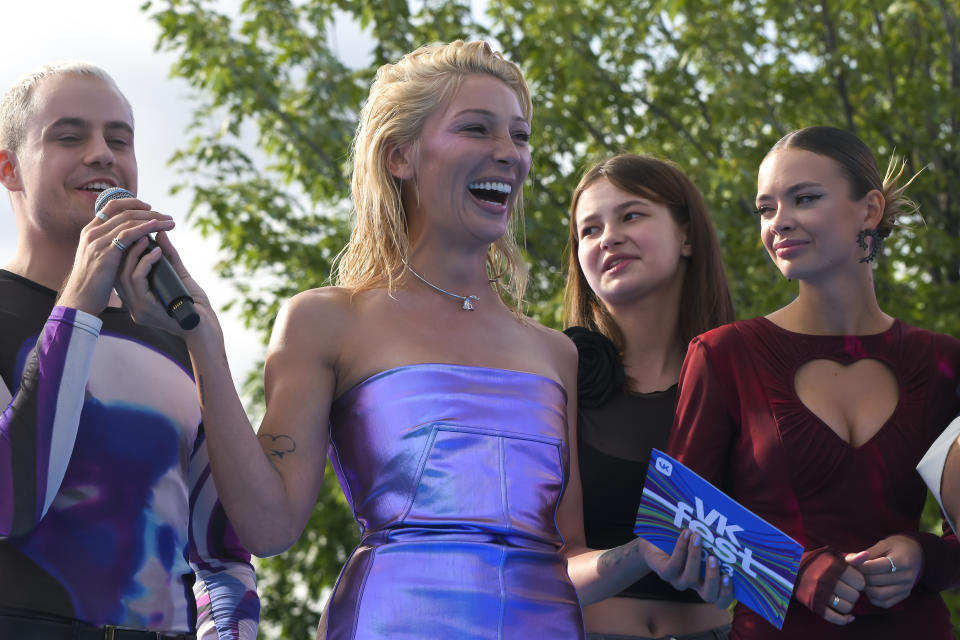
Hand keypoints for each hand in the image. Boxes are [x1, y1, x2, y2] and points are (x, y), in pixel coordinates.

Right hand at [57, 197, 174, 314]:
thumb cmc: (92, 283)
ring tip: (170, 223)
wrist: (80, 300)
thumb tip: (129, 236)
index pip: (111, 207)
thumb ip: (110, 244)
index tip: (149, 207)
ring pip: (128, 221)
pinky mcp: (106, 254)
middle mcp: (92, 233)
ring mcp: (98, 242)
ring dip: (153, 220)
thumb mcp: (98, 258)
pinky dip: (144, 229)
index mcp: (90, 232)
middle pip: (124, 212)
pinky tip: (158, 229)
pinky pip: (128, 235)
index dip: (132, 203)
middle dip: (149, 212)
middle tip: (168, 216)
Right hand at [116, 230, 217, 341]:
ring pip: (124, 274)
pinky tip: (156, 252)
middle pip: (117, 272)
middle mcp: (132, 305)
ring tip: (146, 237)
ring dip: (135, 253)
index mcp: (136, 300)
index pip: (118, 274)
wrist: (205, 327)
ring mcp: (136, 308)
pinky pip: (136, 279)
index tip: (133, 235)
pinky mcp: (144, 308)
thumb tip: (160, 234)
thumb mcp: (179, 276)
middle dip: (126, 249)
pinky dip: (145, 262)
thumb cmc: (195, 305)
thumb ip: (169, 257)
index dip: (123, 253)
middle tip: (138, 232)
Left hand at [638, 530, 734, 608]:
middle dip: (713, 578)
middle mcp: (695, 585)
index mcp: (707, 582)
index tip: (729, 576)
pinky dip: (681, 547)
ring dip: (695, 557)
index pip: (721, 599)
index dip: (727, 593)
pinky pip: (674, 564)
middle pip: (709, 595)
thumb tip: (731, 532)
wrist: (655, 542)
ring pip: (690, 578)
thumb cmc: (686, 543)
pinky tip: (686, 533)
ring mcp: (678, 581)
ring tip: (698, 537)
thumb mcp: (703, 545)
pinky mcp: (665, 573)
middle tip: (714, 559)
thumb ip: (716, 545)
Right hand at [816, 550, 866, 624]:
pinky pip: (836, 618)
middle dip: (853, 594)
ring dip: (848, 605)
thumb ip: (851, 558)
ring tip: (843, 598)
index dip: (859, 582)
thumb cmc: (817, 563)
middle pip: (854, 596)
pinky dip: (844, 619)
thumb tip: (866, 555)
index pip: (860, 581)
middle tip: (847, 590)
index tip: (853, 581)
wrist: (791, 570)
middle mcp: (825, 579)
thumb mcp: (832, 556)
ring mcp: (819, 593)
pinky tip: (848, 616)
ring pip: (847, 607)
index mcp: (832, 566)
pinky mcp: (814, 605)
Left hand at [849, 535, 921, 608]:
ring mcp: (906, 588)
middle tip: (854, 571)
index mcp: (902, 560)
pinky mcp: (903, 596)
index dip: (860, 565)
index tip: (852, 562)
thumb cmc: (895, 547)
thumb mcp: (883, 545)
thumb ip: (866, 553)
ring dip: (865, 588)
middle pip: (875, 581)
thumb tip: (848, 561)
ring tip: (861, 579)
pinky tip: (870, 587)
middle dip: (860, 576)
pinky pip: (884, 603)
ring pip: (879, 594)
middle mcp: (907, 577)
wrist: (915, 555)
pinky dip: (872, 597)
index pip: (875, 567)